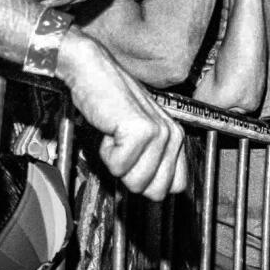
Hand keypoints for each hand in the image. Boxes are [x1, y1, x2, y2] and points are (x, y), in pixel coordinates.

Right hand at [55, 31, 188, 198]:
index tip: (134, 165)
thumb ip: (151, 161)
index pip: (176, 187)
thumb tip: (154, 195)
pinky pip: (118, 166)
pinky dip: (105, 153)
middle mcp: (172, 136)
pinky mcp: (140, 131)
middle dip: (131, 176)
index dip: (149, 184)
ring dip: (116, 163)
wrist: (93, 74)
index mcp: (176, 139)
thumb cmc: (109, 104)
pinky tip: (109, 129)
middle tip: (121, 148)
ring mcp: (159, 134)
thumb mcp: (137, 134)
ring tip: (115, 136)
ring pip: (136, 182)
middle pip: (155, 191)